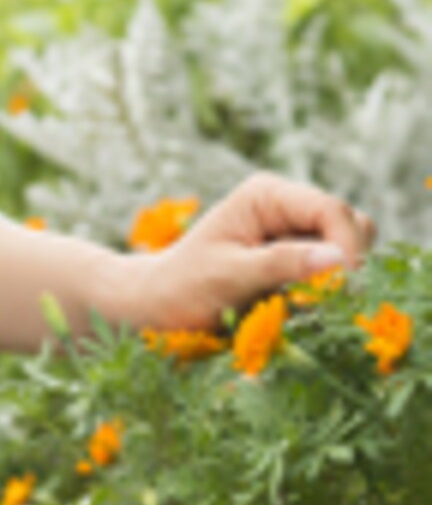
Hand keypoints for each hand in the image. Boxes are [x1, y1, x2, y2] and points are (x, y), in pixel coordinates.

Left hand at [125, 173, 375, 331]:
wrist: (156, 308)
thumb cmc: (182, 288)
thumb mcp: (228, 276)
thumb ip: (281, 264)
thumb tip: (339, 259)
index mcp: (267, 195)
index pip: (330, 210)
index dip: (347, 246)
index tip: (347, 287)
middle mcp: (285, 207)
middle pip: (349, 226)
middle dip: (344, 263)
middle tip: (325, 303)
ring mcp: (293, 234)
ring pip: (345, 251)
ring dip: (334, 280)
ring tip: (302, 306)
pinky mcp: (294, 261)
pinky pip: (329, 274)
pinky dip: (323, 293)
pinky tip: (296, 309)